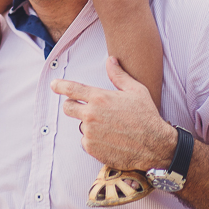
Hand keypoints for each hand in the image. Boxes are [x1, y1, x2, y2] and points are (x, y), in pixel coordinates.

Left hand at [51, 58, 177, 170]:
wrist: (155, 145)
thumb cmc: (147, 115)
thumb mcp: (136, 90)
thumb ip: (118, 75)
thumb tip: (110, 60)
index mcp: (99, 98)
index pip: (71, 89)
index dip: (60, 86)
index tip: (54, 85)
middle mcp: (91, 114)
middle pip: (68, 108)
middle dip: (73, 106)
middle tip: (87, 109)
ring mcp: (90, 132)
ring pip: (80, 126)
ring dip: (89, 125)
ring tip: (109, 128)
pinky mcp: (92, 148)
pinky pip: (86, 142)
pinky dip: (94, 141)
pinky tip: (110, 140)